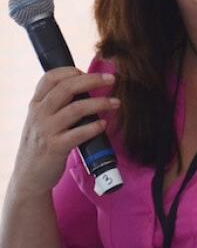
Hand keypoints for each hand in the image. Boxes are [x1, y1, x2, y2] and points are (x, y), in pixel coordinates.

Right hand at [9, 67, 118, 194]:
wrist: (29, 176)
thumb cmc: (42, 145)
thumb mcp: (41, 120)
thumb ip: (56, 105)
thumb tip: (85, 87)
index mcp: (36, 104)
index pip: (49, 78)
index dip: (70, 71)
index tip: (87, 72)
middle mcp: (39, 114)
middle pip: (66, 88)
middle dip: (92, 80)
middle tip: (111, 79)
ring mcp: (46, 131)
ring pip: (76, 108)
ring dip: (100, 103)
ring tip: (116, 102)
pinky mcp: (55, 147)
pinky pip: (79, 133)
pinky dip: (94, 127)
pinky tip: (104, 124)